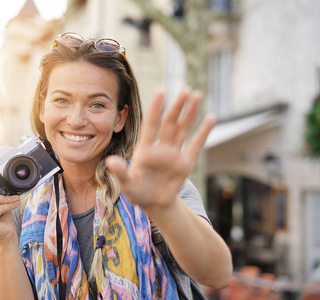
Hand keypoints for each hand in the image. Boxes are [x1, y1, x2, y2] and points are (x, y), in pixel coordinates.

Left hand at [106, 89, 214, 211]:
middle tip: (185, 90)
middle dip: (177, 107)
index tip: (162, 91)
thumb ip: (121, 173)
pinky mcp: (185, 164)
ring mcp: (174, 154)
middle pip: (170, 123)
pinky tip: (210, 118)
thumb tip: (110, 161)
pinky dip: (203, 132)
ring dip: (190, 113)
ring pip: (183, 129)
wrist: (153, 204)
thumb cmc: (137, 192)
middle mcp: (160, 148)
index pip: (151, 125)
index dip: (156, 109)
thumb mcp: (127, 185)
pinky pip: (196, 145)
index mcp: (145, 150)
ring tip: (197, 95)